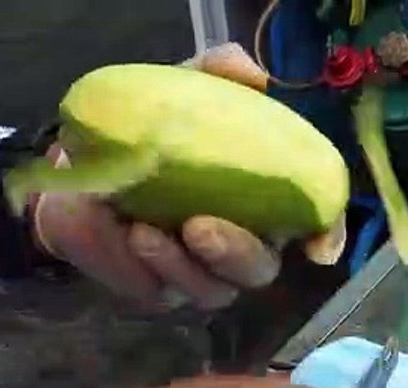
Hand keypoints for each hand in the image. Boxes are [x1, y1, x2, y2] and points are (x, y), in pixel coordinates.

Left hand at [30, 44, 340, 311]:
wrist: (81, 161)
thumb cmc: (152, 130)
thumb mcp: (184, 90)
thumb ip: (219, 77)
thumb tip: (255, 79)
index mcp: (264, 202)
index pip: (311, 225)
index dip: (326, 235)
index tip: (318, 246)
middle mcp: (240, 246)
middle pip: (259, 270)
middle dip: (235, 255)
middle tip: (199, 226)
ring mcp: (199, 274)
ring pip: (211, 291)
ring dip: (181, 265)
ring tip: (144, 231)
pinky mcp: (154, 290)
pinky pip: (156, 291)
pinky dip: (140, 265)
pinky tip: (125, 235)